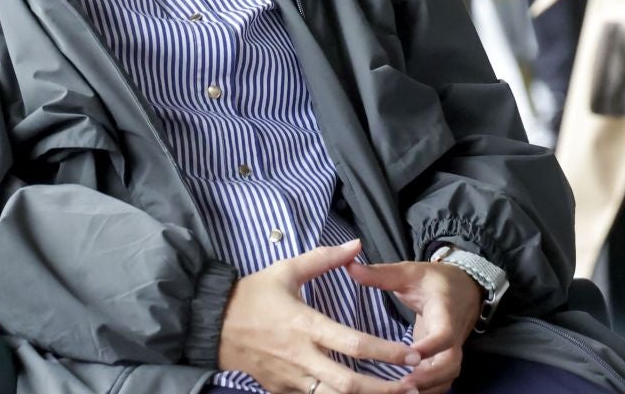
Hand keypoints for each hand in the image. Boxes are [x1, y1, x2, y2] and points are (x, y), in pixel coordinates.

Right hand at [218, 240, 421, 393]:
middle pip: (349, 383)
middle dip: (384, 388)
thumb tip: (357, 244)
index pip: (352, 343)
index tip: (411, 353)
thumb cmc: (251, 295)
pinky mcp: (281, 390)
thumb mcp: (286, 270)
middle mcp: (301, 357)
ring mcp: (290, 378)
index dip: (385, 351)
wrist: (211, 324)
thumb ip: (324, 259)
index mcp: (305, 325)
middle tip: (413, 386)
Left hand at [345, 259, 482, 391]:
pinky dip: (425, 390)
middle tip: (402, 385)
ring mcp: (451, 352)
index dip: (430, 347)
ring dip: (426, 388)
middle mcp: (453, 337)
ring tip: (399, 392)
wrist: (464, 289)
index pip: (444, 335)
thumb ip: (381, 274)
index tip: (410, 354)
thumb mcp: (409, 274)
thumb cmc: (433, 282)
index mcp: (445, 313)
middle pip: (450, 365)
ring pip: (447, 378)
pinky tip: (402, 393)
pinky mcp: (445, 362)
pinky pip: (440, 382)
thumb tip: (349, 267)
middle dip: (429, 378)